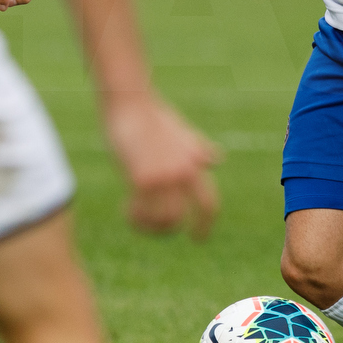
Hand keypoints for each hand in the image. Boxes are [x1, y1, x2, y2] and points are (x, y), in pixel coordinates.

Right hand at [102, 91, 221, 237]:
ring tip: (136, 217)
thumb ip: (198, 150)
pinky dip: (134, 216)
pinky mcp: (141, 177)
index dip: (205, 225)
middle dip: (167, 230)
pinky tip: (126, 208)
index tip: (199, 239)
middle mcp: (184, 172)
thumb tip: (216, 160)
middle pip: (180, 218)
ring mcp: (164, 175)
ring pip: (162, 220)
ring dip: (148, 226)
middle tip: (154, 231)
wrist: (131, 103)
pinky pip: (141, 211)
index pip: (208, 203)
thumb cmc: (153, 118)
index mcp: (195, 164)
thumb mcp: (183, 134)